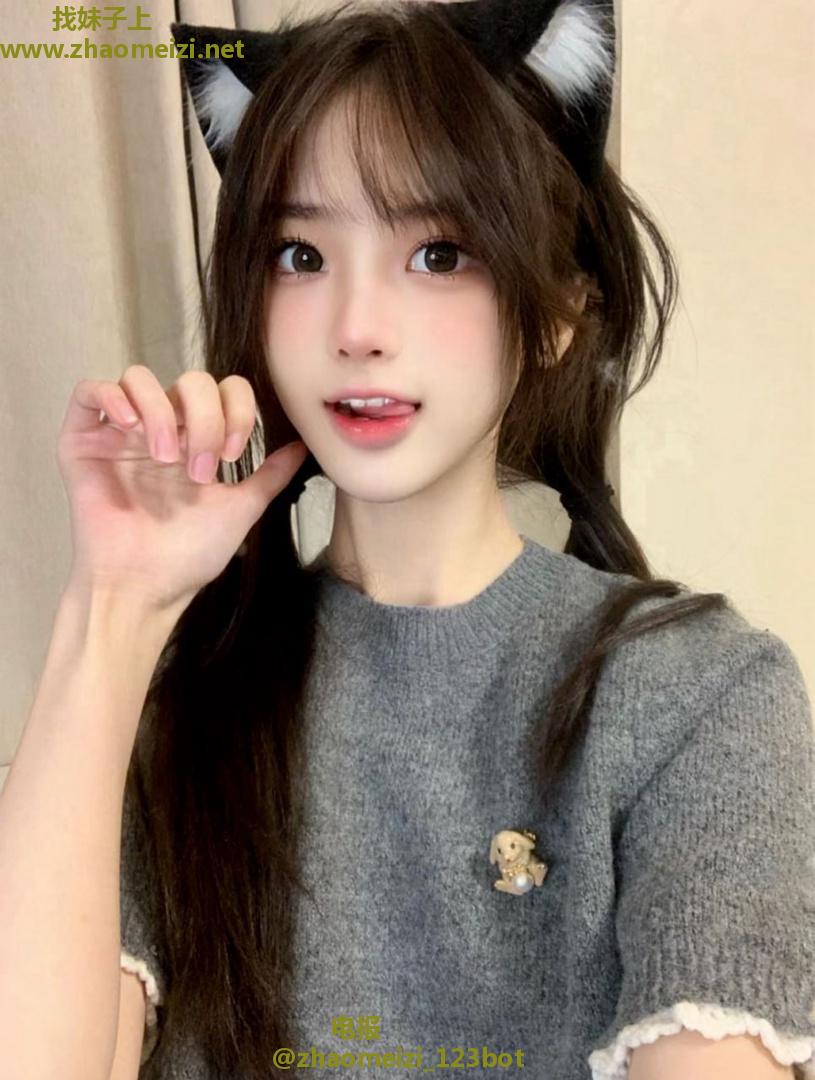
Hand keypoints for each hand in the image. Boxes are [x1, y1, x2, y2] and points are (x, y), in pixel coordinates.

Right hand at [57, 365, 307, 613]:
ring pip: (139, 378)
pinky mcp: (82, 442)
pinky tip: (130, 426)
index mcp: (196, 441)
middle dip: (204, 418)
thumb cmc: (188, 555)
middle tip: (202, 467)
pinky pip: (89, 391)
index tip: (233, 453)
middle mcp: (160, 430)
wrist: (145, 587)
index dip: (235, 409)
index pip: (223, 390)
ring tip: (165, 457)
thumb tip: (302, 446)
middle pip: (188, 381)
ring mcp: (119, 434)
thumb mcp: (241, 509)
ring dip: (161, 412)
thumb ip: (270, 475)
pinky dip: (112, 396)